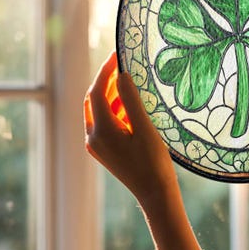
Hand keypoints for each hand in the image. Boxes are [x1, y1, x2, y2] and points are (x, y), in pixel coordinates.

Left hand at [84, 52, 177, 209]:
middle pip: (94, 100)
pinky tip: (131, 106)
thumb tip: (121, 75)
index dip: (106, 71)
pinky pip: (104, 123)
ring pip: (98, 112)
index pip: (97, 92)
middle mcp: (93, 137)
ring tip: (131, 84)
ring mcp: (97, 146)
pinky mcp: (104, 151)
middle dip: (107, 82)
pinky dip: (115, 110)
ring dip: (112, 96)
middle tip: (123, 66)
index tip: (118, 55)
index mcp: (100, 130)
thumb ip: (131, 100)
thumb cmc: (153, 163)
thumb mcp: (144, 128)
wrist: (155, 194)